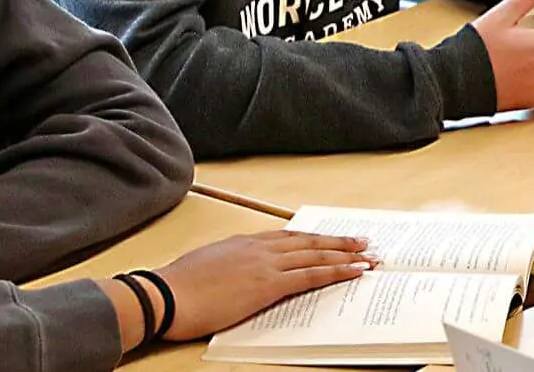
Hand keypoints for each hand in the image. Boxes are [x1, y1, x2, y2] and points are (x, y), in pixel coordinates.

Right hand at [147, 230, 373, 340]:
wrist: (165, 295)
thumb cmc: (177, 288)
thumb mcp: (206, 267)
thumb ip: (228, 266)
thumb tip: (237, 273)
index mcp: (243, 242)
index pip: (288, 238)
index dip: (313, 238)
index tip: (330, 238)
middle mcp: (259, 247)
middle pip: (308, 241)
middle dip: (338, 242)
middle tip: (363, 241)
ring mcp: (265, 264)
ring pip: (316, 254)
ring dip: (347, 254)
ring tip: (369, 254)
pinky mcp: (268, 284)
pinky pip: (312, 275)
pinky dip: (337, 271)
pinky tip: (354, 271)